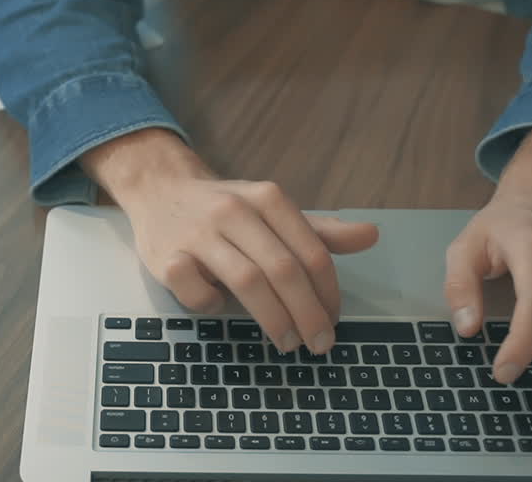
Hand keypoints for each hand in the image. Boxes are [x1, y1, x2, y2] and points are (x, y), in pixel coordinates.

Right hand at [82, 129, 378, 353]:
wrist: (160, 189)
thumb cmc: (226, 209)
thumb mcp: (273, 211)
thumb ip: (319, 230)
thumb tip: (371, 236)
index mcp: (267, 198)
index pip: (311, 252)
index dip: (327, 292)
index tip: (333, 320)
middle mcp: (235, 210)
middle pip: (284, 270)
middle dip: (307, 313)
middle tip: (319, 343)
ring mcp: (199, 232)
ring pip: (247, 281)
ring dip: (274, 319)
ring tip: (288, 342)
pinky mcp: (167, 255)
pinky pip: (197, 291)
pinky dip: (213, 305)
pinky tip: (220, 307)